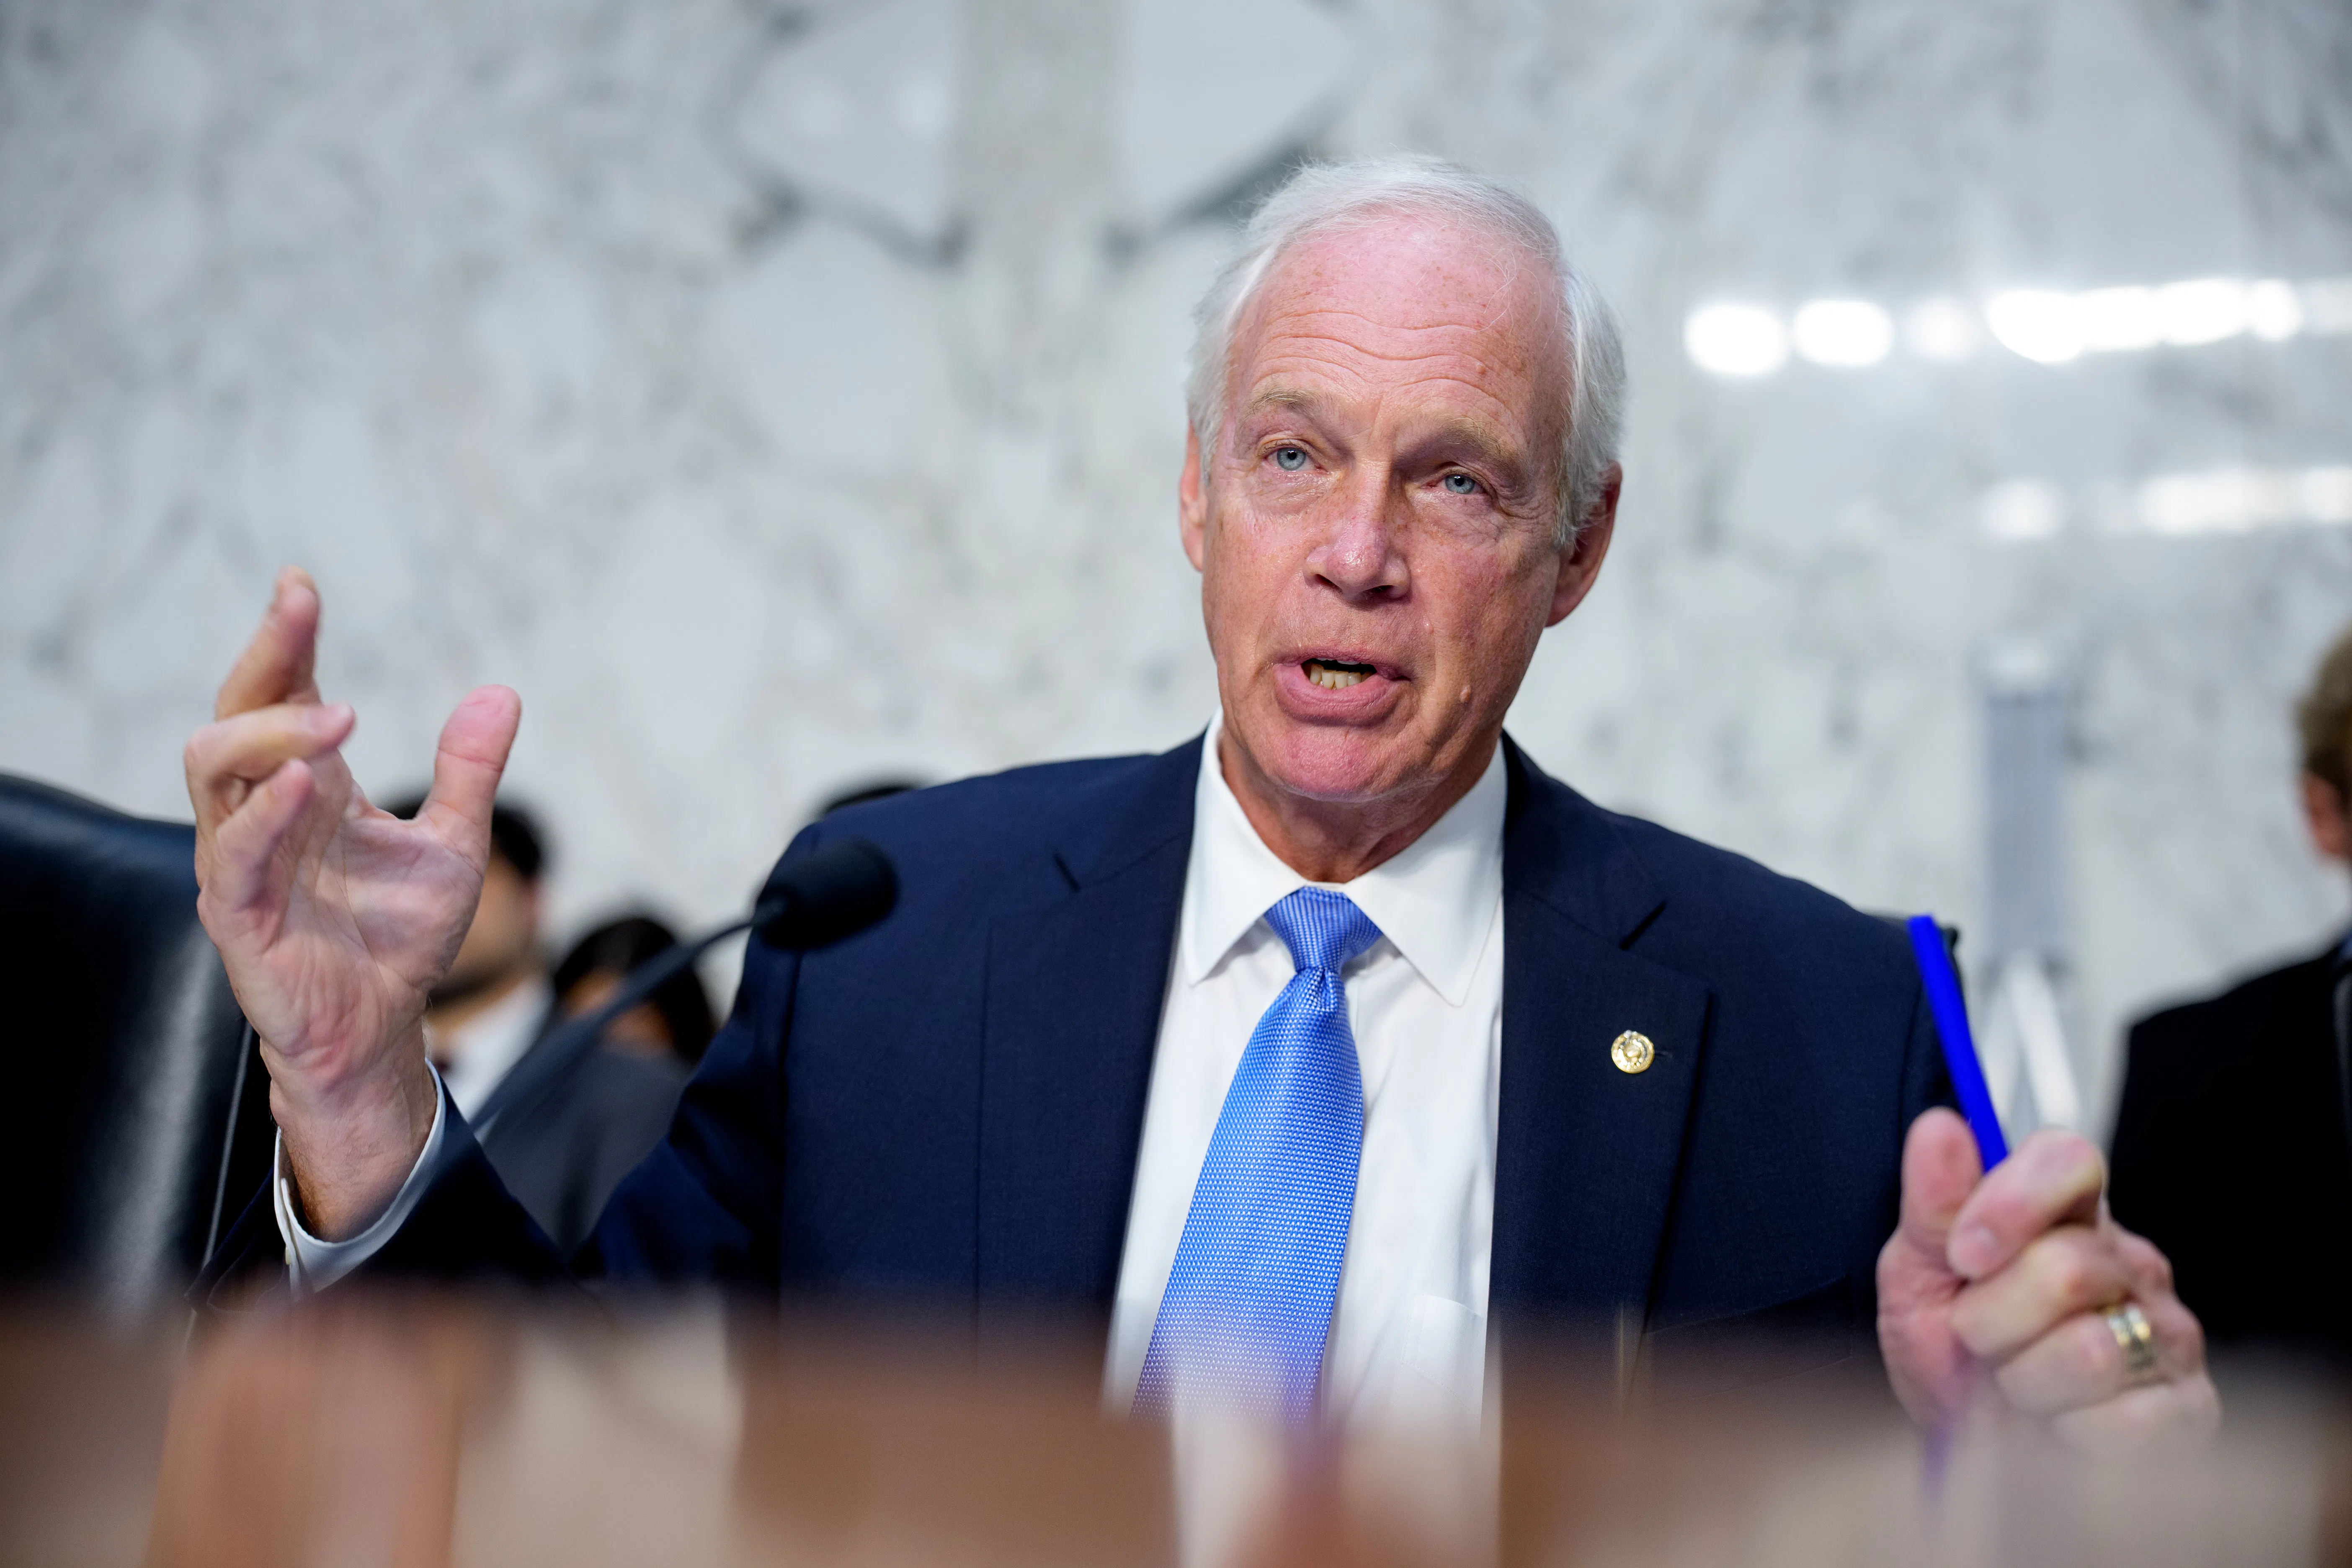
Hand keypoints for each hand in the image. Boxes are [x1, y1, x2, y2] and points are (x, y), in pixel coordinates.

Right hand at [186, 568, 520, 1238]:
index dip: (283, 639)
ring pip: (213, 771)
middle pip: (231, 714)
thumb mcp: (455, 845)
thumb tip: (501, 692)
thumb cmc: (401, 939)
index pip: (279, 695)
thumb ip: (470, 772)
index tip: (300, 585)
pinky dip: (265, 816)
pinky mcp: (239, 916)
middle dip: (261, 658)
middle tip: (300, 615)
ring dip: (270, 734)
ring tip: (336, 715)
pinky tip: (306, 785)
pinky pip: (233, 855)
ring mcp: (242, 862)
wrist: (385, 1029)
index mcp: (308, 790)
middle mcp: (263, 815)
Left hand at [1877, 1109, 2218, 1447]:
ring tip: (2018, 1382)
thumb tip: (1942, 1129)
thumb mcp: (1918, 1276)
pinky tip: (2061, 1423)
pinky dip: (2071, 1432)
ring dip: (2027, 1379)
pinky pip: (2127, 1419)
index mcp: (2064, 1218)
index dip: (2014, 1202)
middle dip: (1995, 1318)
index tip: (1964, 1252)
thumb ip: (1931, 1205)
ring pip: (2092, 1348)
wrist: (1968, 1451)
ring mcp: (2168, 1334)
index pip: (2069, 1161)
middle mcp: (2127, 1265)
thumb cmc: (1951, 1359)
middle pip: (2066, 1268)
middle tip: (1981, 1340)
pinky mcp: (2188, 1408)